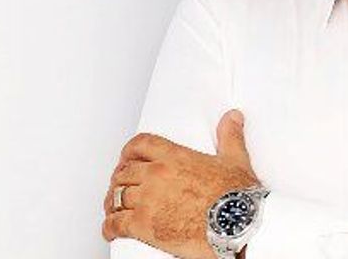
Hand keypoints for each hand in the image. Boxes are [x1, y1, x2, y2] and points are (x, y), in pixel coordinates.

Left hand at [101, 109, 258, 258]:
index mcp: (174, 157)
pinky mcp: (144, 225)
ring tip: (113, 209)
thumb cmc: (237, 198)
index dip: (128, 152)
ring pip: (117, 196)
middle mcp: (157, 174)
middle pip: (124, 171)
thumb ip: (229, 137)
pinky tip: (111, 230)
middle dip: (119, 179)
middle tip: (120, 186)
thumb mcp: (235, 160)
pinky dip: (110, 227)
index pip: (140, 145)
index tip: (126, 158)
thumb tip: (232, 118)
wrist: (238, 227)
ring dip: (112, 202)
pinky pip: (116, 223)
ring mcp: (148, 200)